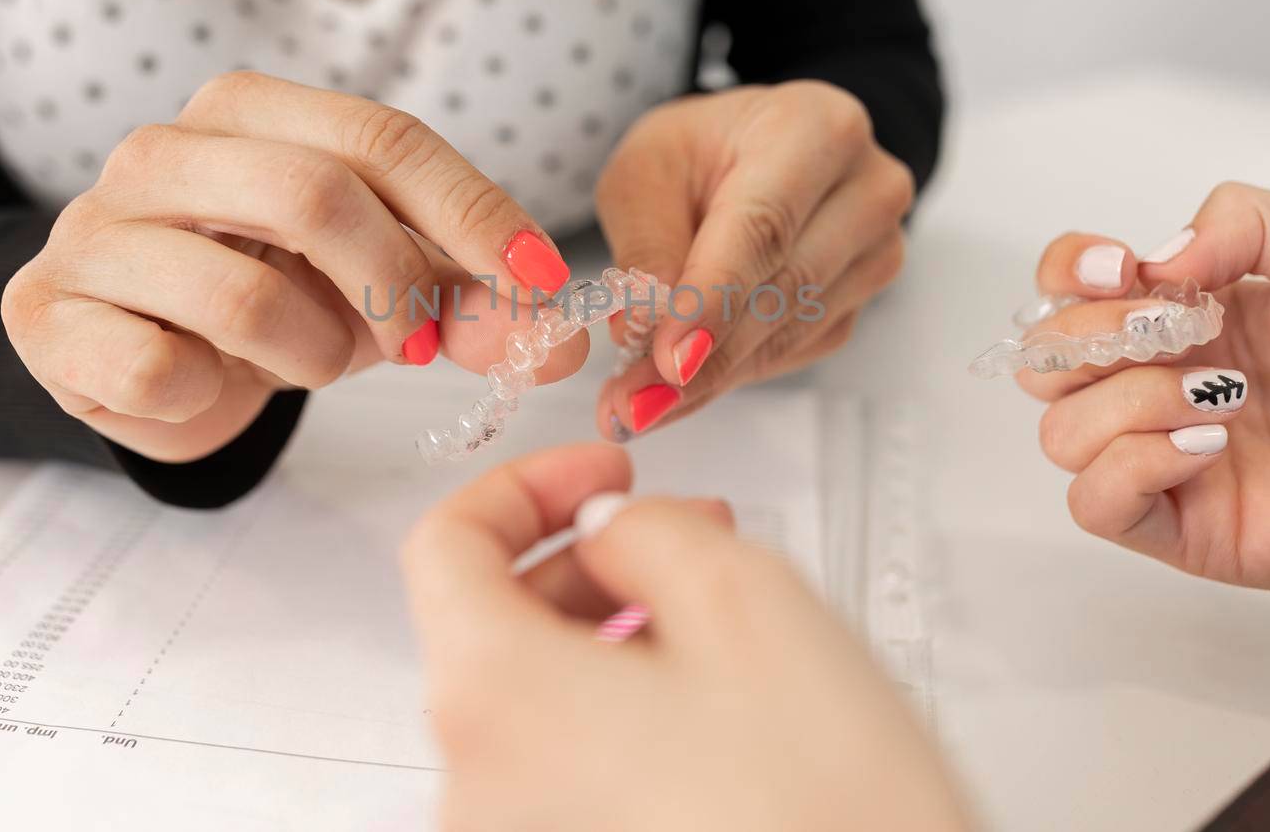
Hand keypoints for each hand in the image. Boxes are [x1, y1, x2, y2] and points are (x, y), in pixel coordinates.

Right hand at [2, 71, 584, 461]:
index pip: (383, 137)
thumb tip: (562, 346)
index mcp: (251, 111)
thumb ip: (471, 306)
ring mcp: (93, 228)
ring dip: (307, 354)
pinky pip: (158, 371)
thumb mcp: (384, 291)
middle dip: (393, 285)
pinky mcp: (45, 314)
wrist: (143, 355)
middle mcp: (162, 150)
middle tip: (418, 344)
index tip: (542, 283)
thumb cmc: (275, 298)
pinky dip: (210, 397)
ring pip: (243, 296)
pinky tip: (202, 383)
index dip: (475, 211)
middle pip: (315, 193)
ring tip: (300, 359)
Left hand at [401, 442, 968, 830]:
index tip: (601, 471)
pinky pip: (563, 767)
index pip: (445, 544)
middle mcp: (477, 785)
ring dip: (611, 633)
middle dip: (589, 558)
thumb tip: (610, 524)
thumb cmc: (824, 817)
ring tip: (720, 629)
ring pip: (535, 697)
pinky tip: (707, 711)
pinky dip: (617, 713)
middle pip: (490, 622)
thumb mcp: (750, 602)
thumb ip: (650, 528)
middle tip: (687, 533)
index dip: (528, 483)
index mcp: (496, 697)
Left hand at [592, 82, 912, 438]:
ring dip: (711, 379)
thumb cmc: (702, 152)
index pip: (764, 227)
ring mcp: (875, 250)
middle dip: (702, 359)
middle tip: (628, 405)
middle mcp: (866, 189)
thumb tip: (643, 325)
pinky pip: (795, 352)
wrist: (757, 153)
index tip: (666, 360)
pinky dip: (731, 375)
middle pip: (784, 290)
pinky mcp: (861, 301)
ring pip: (791, 332)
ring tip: (636, 406)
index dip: (713, 300)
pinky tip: (679, 389)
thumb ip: (646, 241)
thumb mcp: (647, 169)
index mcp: (814, 129)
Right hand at [1020, 183, 1269, 601]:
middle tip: (1167, 328)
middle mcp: (1168, 386)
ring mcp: (1171, 460)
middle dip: (1088, 334)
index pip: (1071, 289)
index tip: (1119, 268)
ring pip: (1061, 432)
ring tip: (1218, 396)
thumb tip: (1155, 257)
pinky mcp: (1189, 529)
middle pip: (1046, 362)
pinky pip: (1096, 504)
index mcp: (1193, 318)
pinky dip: (1132, 466)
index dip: (1069, 271)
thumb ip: (1243, 220)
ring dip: (1127, 400)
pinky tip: (1205, 445)